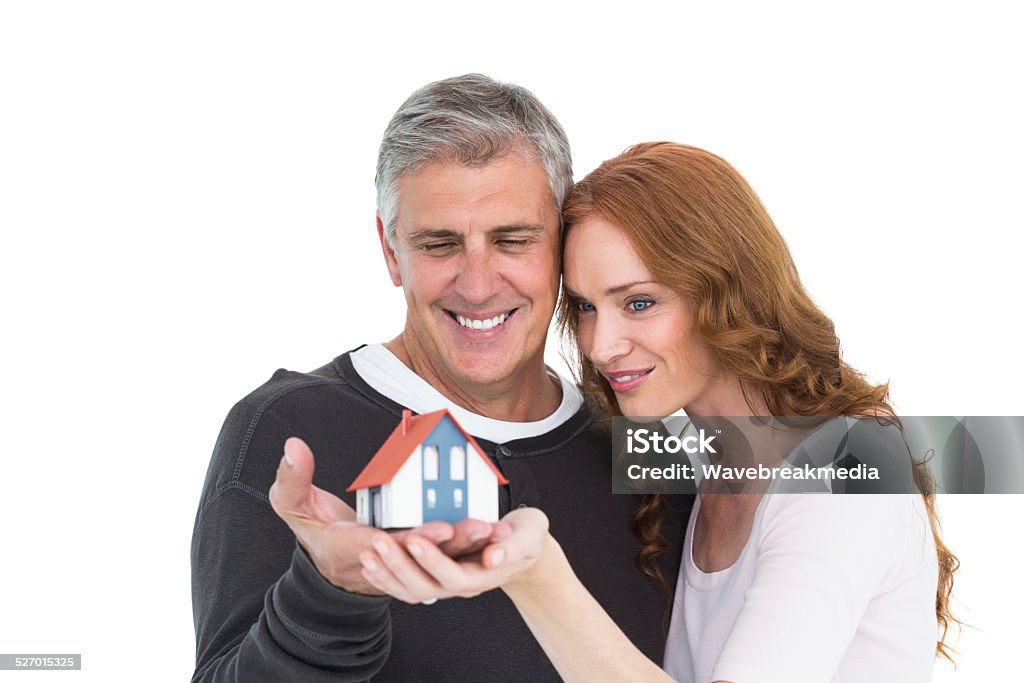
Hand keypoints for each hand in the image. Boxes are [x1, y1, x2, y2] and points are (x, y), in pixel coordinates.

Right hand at [269, 437, 498, 593]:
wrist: (328, 559)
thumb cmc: (311, 526)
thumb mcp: (291, 504)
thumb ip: (292, 478)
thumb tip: (294, 446)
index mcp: (351, 549)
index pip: (388, 546)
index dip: (414, 540)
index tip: (439, 527)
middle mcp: (382, 560)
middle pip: (422, 555)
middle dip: (453, 542)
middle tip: (482, 526)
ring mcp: (401, 561)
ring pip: (439, 558)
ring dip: (468, 546)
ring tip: (497, 530)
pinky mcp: (416, 558)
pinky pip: (444, 554)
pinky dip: (468, 546)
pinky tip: (495, 531)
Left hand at [357, 506, 550, 603]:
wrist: (524, 549)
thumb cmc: (526, 538)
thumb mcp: (529, 534)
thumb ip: (512, 545)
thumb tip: (494, 556)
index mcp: (483, 574)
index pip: (453, 575)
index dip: (432, 560)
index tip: (414, 539)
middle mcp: (461, 584)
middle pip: (425, 585)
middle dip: (399, 564)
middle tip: (378, 542)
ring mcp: (447, 583)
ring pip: (411, 589)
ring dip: (387, 573)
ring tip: (368, 554)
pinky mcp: (437, 577)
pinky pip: (407, 586)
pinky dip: (387, 577)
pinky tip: (371, 565)